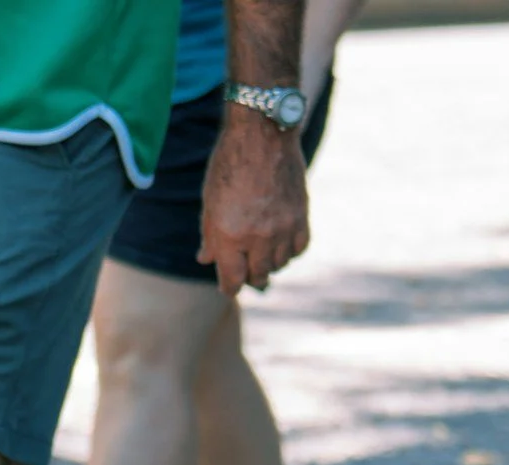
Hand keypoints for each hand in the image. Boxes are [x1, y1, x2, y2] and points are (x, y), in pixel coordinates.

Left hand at [198, 106, 309, 295]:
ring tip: (262, 256)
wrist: (263, 133)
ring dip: (270, 264)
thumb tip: (206, 260)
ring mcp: (284, 227)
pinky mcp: (302, 215)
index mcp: (231, 235)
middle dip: (250, 278)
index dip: (229, 287)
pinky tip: (281, 245)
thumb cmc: (229, 164)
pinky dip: (290, 251)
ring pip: (280, 264)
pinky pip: (299, 248)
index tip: (228, 287)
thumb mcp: (210, 201)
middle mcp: (259, 236)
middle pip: (258, 276)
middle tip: (246, 275)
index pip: (232, 280)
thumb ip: (210, 236)